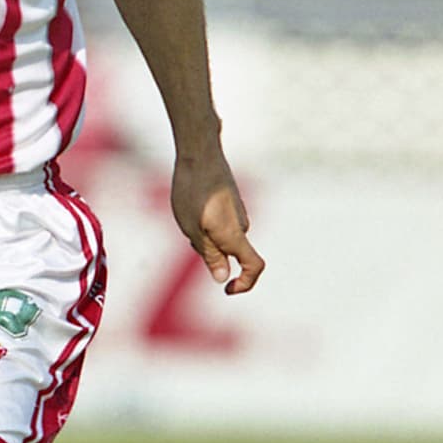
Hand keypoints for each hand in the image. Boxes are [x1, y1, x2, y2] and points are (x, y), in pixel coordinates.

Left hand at [171, 149, 264, 294]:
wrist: (199, 152)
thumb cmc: (192, 190)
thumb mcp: (193, 228)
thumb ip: (210, 254)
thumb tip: (223, 277)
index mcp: (234, 234)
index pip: (254, 266)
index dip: (246, 283)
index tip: (227, 289)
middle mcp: (241, 224)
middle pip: (230, 253)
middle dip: (209, 254)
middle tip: (189, 233)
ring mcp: (238, 212)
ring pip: (222, 238)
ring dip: (204, 237)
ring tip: (187, 215)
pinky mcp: (231, 202)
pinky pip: (220, 224)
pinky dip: (205, 224)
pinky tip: (190, 205)